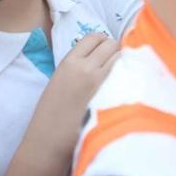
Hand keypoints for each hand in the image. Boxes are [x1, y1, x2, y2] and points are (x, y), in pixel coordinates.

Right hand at [30, 28, 121, 156]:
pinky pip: (124, 74)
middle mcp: (84, 67)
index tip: (104, 49)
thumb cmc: (51, 112)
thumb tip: (97, 58)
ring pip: (120, 57)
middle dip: (115, 49)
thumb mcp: (59, 80)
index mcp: (68, 62)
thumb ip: (77, 66)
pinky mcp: (109, 95)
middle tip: (114, 61)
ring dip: (122, 60)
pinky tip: (124, 82)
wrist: (49, 138)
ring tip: (119, 72)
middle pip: (111, 43)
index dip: (102, 41)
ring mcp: (98, 81)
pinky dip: (127, 74)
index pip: (93, 37)